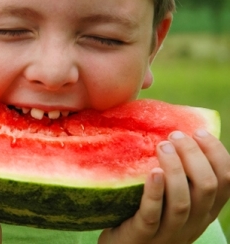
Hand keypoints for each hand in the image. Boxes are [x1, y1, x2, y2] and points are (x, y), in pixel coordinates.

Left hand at [99, 129, 229, 243]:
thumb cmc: (148, 215)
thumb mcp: (172, 197)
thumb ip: (181, 174)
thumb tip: (178, 133)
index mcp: (205, 210)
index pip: (226, 181)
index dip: (217, 154)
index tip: (199, 131)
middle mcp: (193, 221)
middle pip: (207, 187)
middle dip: (194, 156)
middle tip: (176, 136)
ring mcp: (169, 231)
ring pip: (182, 201)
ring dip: (175, 169)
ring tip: (163, 146)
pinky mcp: (143, 235)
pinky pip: (152, 214)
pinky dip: (154, 192)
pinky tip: (152, 172)